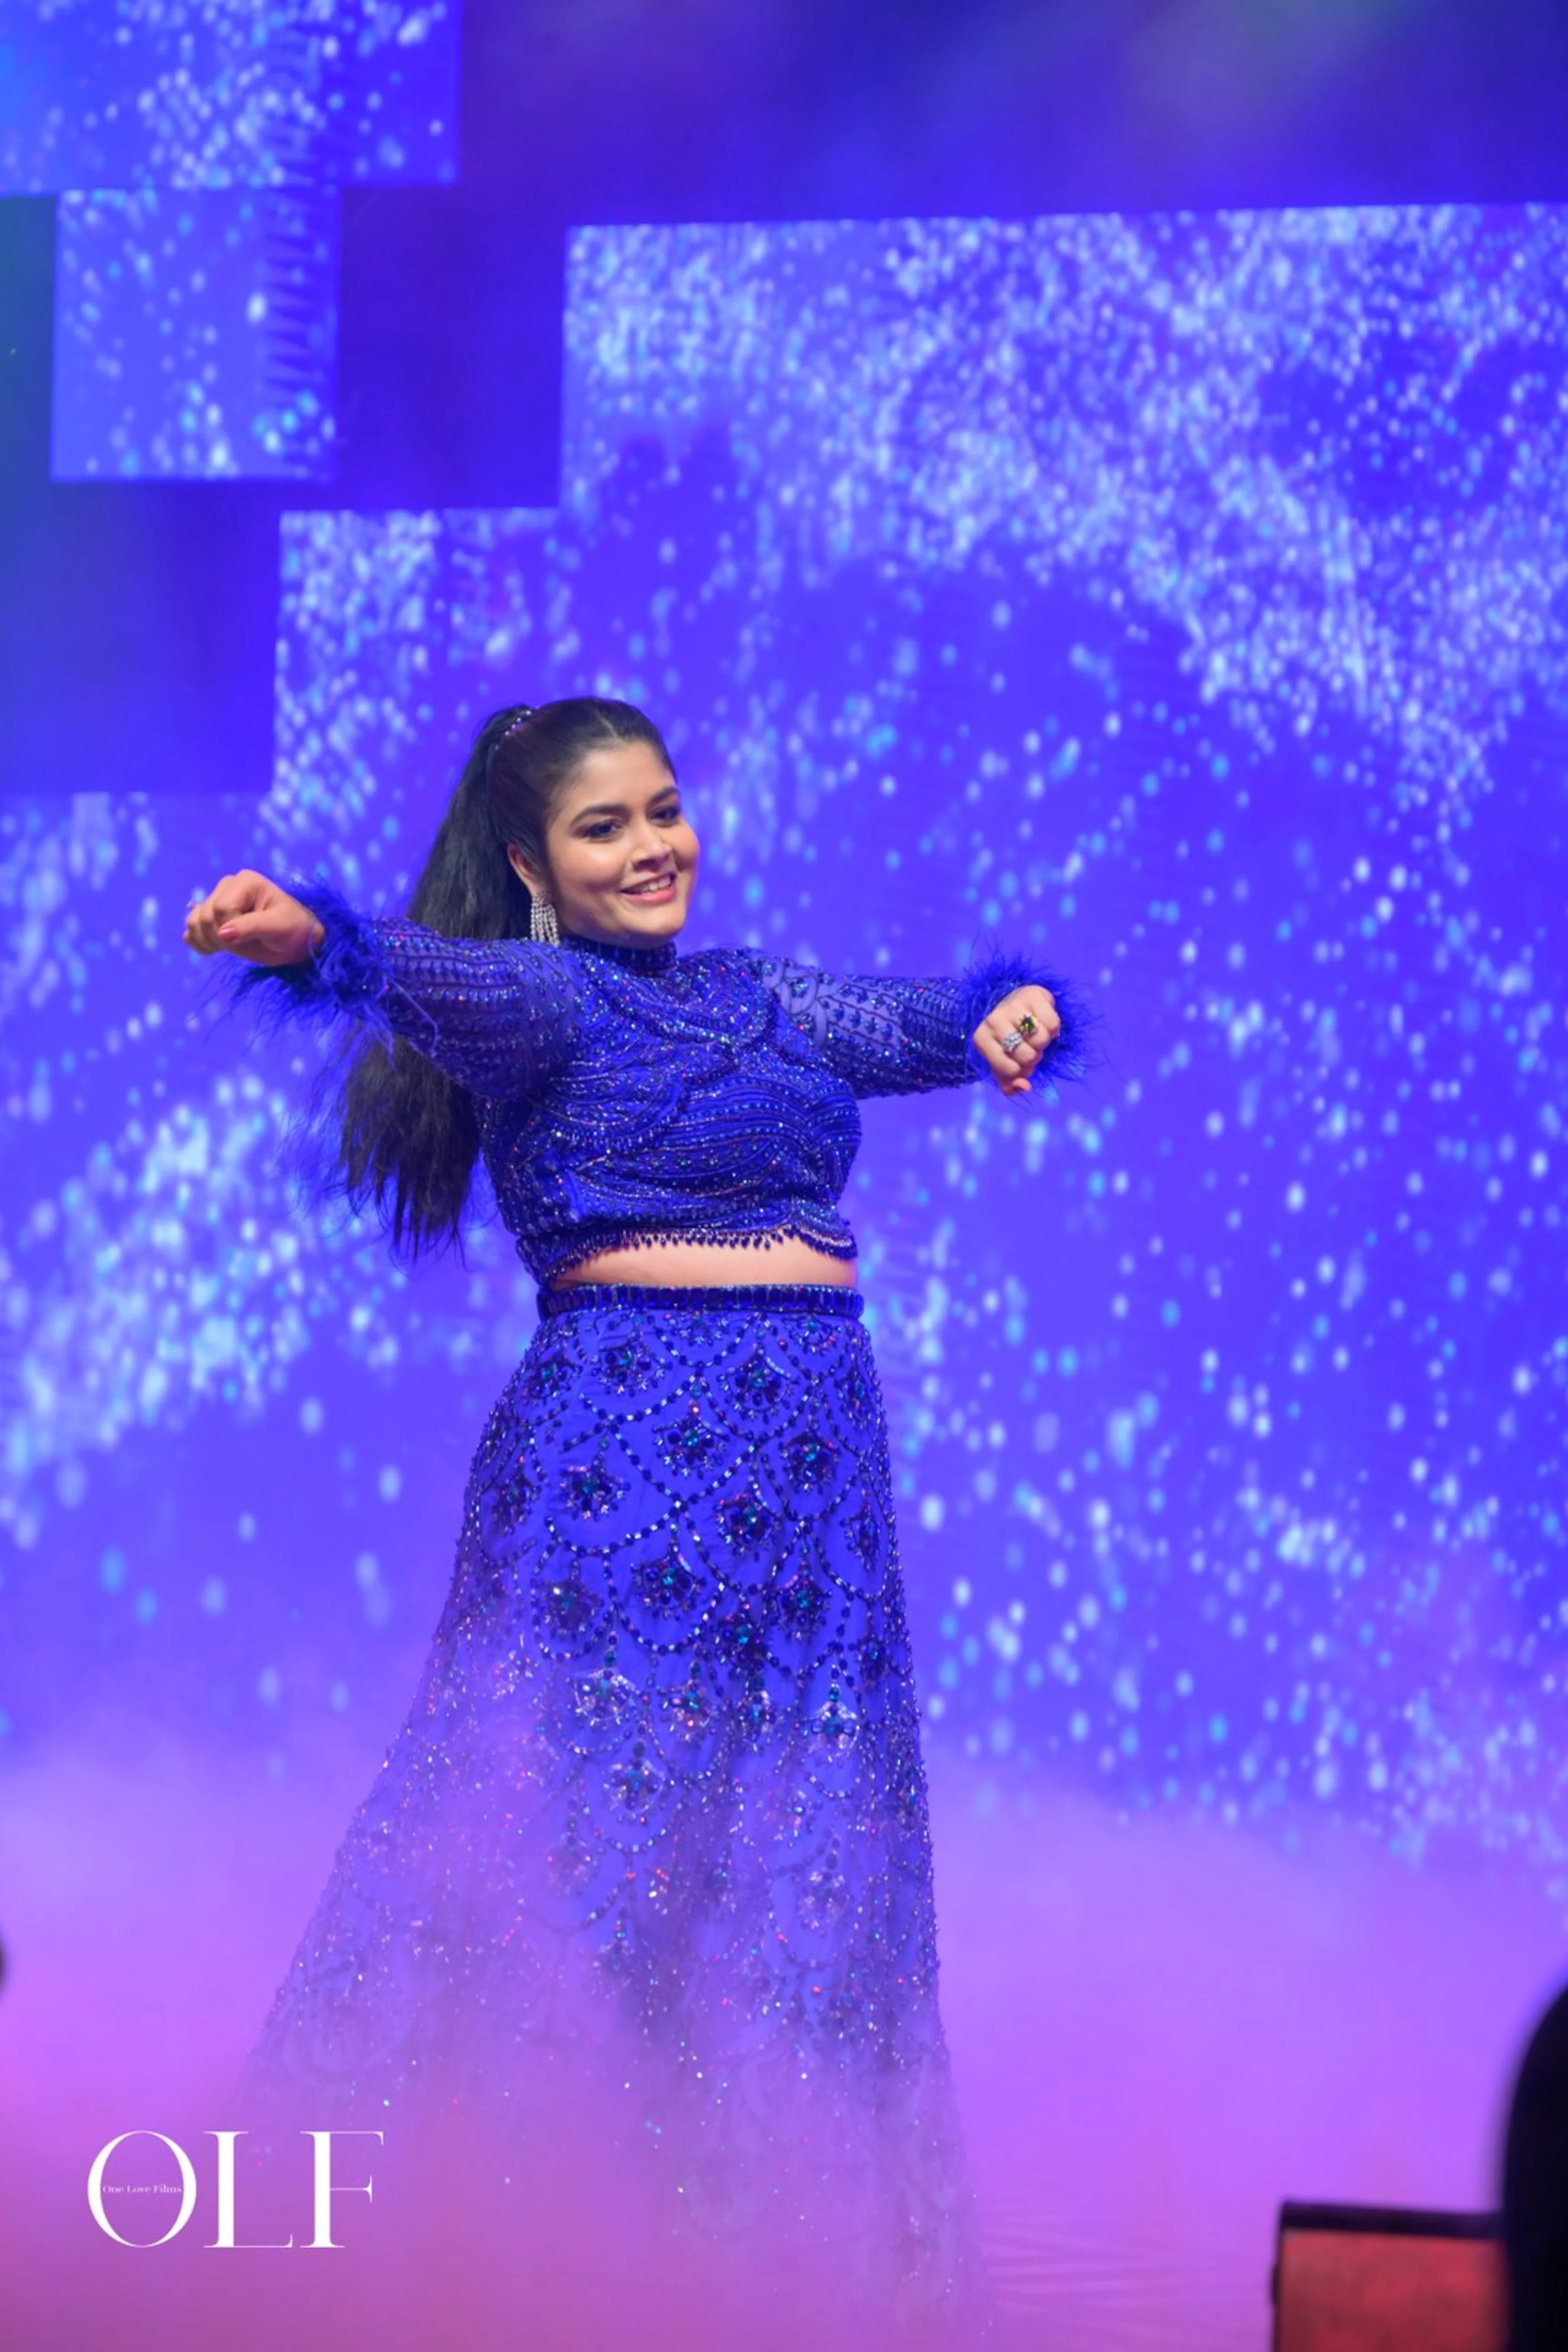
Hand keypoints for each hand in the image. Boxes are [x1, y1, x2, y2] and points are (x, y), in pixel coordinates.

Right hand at [183, 870, 324, 965]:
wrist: (295, 940)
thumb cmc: (294, 930)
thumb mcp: (278, 928)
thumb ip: (251, 928)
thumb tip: (223, 933)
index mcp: (246, 881)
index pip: (221, 908)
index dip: (232, 929)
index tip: (255, 937)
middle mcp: (228, 885)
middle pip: (205, 916)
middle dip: (222, 938)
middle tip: (247, 942)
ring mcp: (216, 899)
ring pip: (193, 922)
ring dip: (208, 941)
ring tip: (233, 945)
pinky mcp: (210, 915)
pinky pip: (190, 930)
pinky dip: (199, 943)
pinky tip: (218, 948)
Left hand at [972, 985, 1061, 1096]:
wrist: (1014, 1003)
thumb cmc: (1008, 1037)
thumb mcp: (1003, 1062)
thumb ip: (1010, 1083)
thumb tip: (1025, 1086)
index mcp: (981, 1039)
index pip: (1011, 1070)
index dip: (1021, 1070)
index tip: (1018, 1059)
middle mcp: (993, 1021)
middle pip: (1028, 1056)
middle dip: (1033, 1055)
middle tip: (1028, 1045)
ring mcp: (1013, 1006)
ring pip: (1041, 1040)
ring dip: (1043, 1041)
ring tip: (1034, 1033)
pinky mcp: (1033, 995)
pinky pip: (1053, 1024)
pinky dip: (1053, 1029)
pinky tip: (1042, 1022)